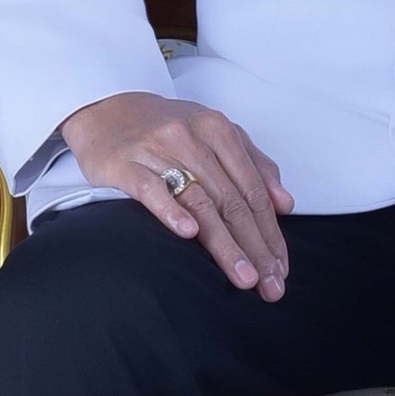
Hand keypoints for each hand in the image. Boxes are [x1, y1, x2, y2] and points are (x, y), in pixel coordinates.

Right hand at [61, 92, 294, 298]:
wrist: (108, 109)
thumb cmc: (168, 127)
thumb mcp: (215, 133)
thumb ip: (253, 164)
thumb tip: (285, 204)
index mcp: (219, 130)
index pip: (253, 188)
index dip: (271, 231)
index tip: (281, 268)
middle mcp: (193, 138)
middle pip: (231, 199)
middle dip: (256, 246)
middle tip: (271, 286)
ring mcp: (159, 150)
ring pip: (200, 200)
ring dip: (225, 243)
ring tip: (244, 277)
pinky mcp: (126, 164)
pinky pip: (152, 189)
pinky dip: (172, 211)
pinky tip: (189, 235)